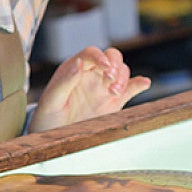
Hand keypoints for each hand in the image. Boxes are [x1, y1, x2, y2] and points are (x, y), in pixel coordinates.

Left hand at [29, 46, 150, 132]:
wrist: (53, 137)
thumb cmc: (47, 116)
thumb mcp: (51, 100)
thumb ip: (64, 81)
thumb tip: (79, 62)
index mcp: (74, 69)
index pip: (91, 54)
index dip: (100, 56)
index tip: (104, 67)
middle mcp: (92, 74)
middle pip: (111, 57)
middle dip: (115, 65)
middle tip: (109, 80)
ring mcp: (104, 87)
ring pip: (122, 71)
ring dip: (123, 78)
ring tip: (115, 92)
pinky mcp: (114, 102)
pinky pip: (130, 89)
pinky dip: (139, 84)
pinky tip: (144, 83)